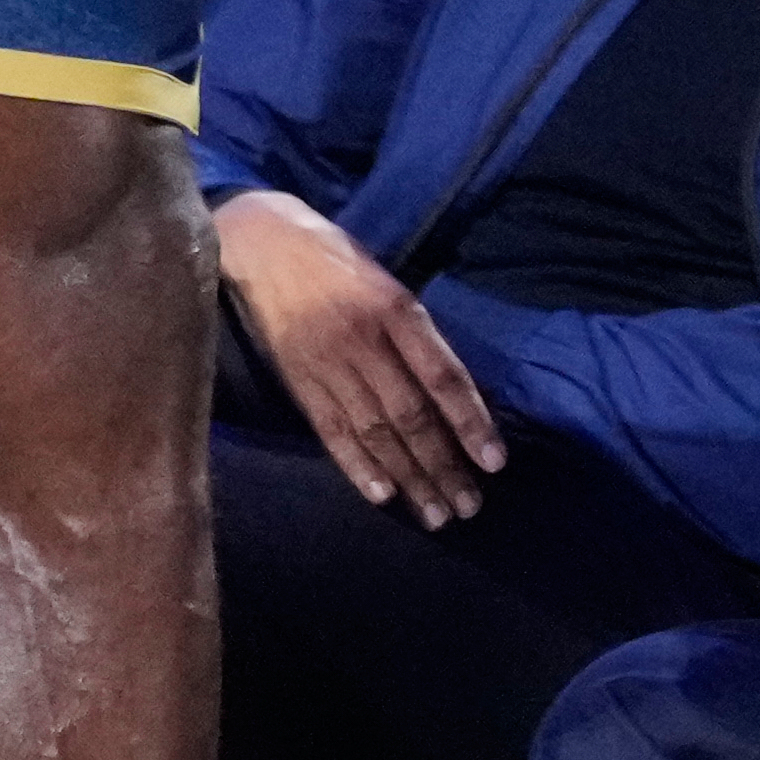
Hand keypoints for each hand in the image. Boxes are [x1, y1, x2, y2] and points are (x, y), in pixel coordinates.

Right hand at [214, 190, 504, 527]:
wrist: (266, 246)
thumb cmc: (340, 263)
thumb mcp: (389, 282)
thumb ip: (418, 334)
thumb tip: (453, 393)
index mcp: (396, 310)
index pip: (442, 377)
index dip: (470, 423)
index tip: (494, 462)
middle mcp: (364, 341)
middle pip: (411, 415)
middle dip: (443, 465)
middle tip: (470, 506)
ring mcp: (328, 365)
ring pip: (376, 433)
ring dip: (409, 478)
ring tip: (436, 514)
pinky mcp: (298, 382)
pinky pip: (332, 432)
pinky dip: (358, 468)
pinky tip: (382, 496)